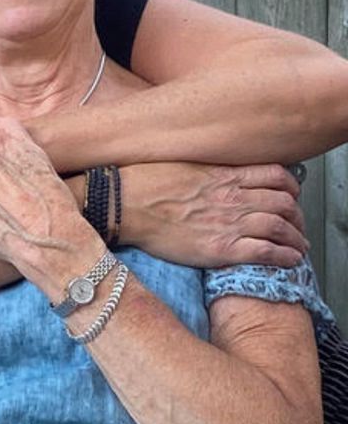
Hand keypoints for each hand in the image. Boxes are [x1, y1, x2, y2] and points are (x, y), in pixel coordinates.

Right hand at [120, 162, 307, 266]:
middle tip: (296, 225)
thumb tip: (216, 172)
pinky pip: (266, 252)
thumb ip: (208, 169)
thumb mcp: (181, 164)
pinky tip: (288, 260)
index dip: (291, 187)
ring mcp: (229, 222)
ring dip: (296, 238)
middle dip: (297, 216)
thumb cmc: (144, 182)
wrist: (124, 203)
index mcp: (224, 174)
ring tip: (298, 246)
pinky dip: (284, 256)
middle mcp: (232, 196)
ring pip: (282, 227)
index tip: (290, 195)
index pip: (276, 176)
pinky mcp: (221, 248)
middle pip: (285, 203)